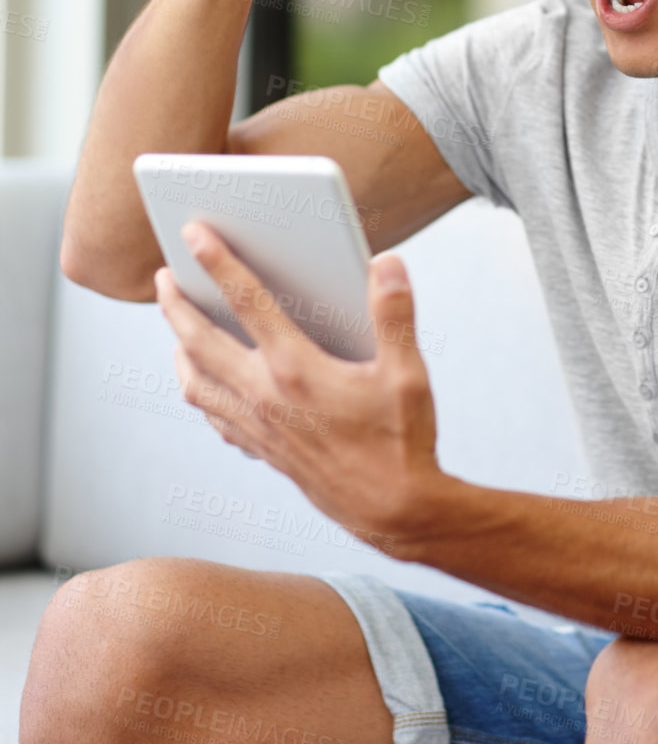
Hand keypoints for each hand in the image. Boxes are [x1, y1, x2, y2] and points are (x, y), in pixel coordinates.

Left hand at [155, 220, 444, 554]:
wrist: (394, 512)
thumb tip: (386, 262)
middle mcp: (266, 397)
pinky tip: (207, 382)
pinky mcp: (262, 450)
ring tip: (176, 326)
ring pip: (196, 382)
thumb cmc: (404, 440)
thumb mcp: (409, 373)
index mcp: (298, 369)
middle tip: (163, 276)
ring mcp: (258, 427)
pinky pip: (213, 415)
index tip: (194, 231)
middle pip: (200, 341)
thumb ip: (394, 313)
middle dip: (175, 304)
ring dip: (179, 348)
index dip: (219, 261)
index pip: (248, 301)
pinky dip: (200, 390)